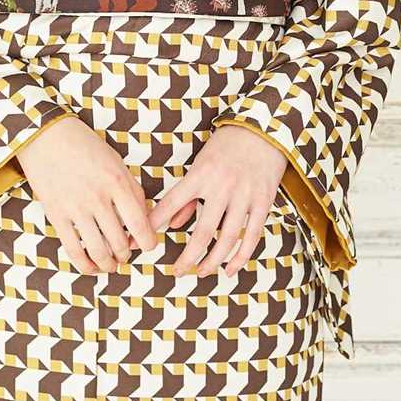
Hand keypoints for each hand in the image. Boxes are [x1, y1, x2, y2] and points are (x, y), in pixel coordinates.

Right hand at [16, 115, 158, 274]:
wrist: (46, 136)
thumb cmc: (84, 146)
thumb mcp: (116, 161)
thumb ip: (131, 189)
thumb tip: (144, 218)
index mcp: (117, 182)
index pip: (140, 224)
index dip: (148, 243)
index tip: (148, 245)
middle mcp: (98, 197)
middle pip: (120, 242)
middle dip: (126, 254)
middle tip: (125, 253)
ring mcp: (76, 208)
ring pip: (99, 251)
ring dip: (108, 264)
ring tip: (111, 264)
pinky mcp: (56, 215)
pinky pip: (74, 250)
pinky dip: (85, 265)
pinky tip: (91, 267)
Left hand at [145, 124, 287, 277]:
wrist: (263, 128)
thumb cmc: (226, 145)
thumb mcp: (201, 162)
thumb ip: (189, 194)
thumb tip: (175, 224)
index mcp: (200, 174)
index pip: (171, 204)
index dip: (153, 225)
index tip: (137, 243)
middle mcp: (221, 186)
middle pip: (202, 232)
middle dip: (187, 257)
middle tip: (176, 272)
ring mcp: (244, 195)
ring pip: (227, 238)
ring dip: (213, 261)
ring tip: (201, 272)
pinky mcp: (263, 201)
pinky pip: (252, 236)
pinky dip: (240, 256)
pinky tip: (229, 268)